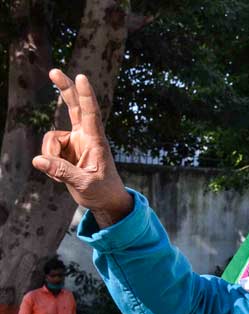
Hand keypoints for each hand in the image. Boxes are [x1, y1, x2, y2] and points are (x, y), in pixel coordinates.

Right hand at [32, 69, 132, 227]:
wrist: (104, 201)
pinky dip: (49, 163)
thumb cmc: (102, 191)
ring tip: (65, 175)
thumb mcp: (85, 185)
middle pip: (73, 108)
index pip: (91, 114)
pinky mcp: (65, 151)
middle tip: (54, 71)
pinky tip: (61, 175)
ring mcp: (75, 143)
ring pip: (50, 140)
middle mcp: (86, 137)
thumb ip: (63, 173)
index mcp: (96, 141)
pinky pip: (47, 151)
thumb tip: (38, 160)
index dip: (86, 95)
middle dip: (64, 89)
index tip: (81, 77)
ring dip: (51, 157)